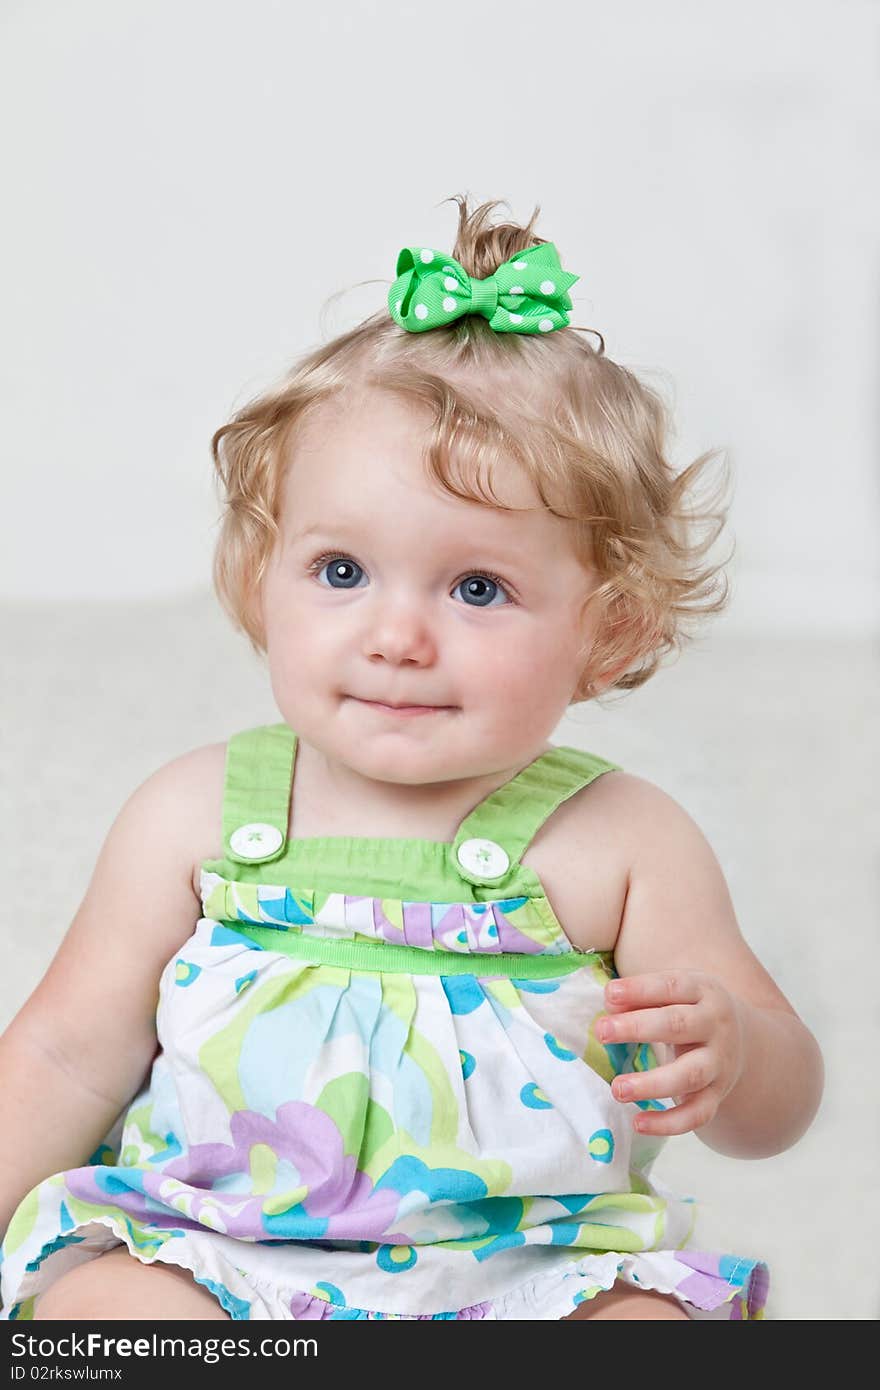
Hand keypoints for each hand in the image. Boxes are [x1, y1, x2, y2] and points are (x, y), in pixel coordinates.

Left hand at [597, 971, 745, 1136]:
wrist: (740, 1040)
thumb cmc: (688, 1009)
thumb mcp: (672, 993)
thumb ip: (640, 995)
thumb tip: (611, 1005)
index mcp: (702, 991)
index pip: (671, 987)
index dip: (640, 989)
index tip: (609, 994)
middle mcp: (715, 1025)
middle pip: (678, 1025)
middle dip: (637, 1028)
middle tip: (601, 1031)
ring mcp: (718, 1063)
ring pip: (689, 1075)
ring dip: (652, 1084)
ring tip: (617, 1089)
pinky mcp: (716, 1095)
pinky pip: (696, 1114)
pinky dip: (669, 1123)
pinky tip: (638, 1124)